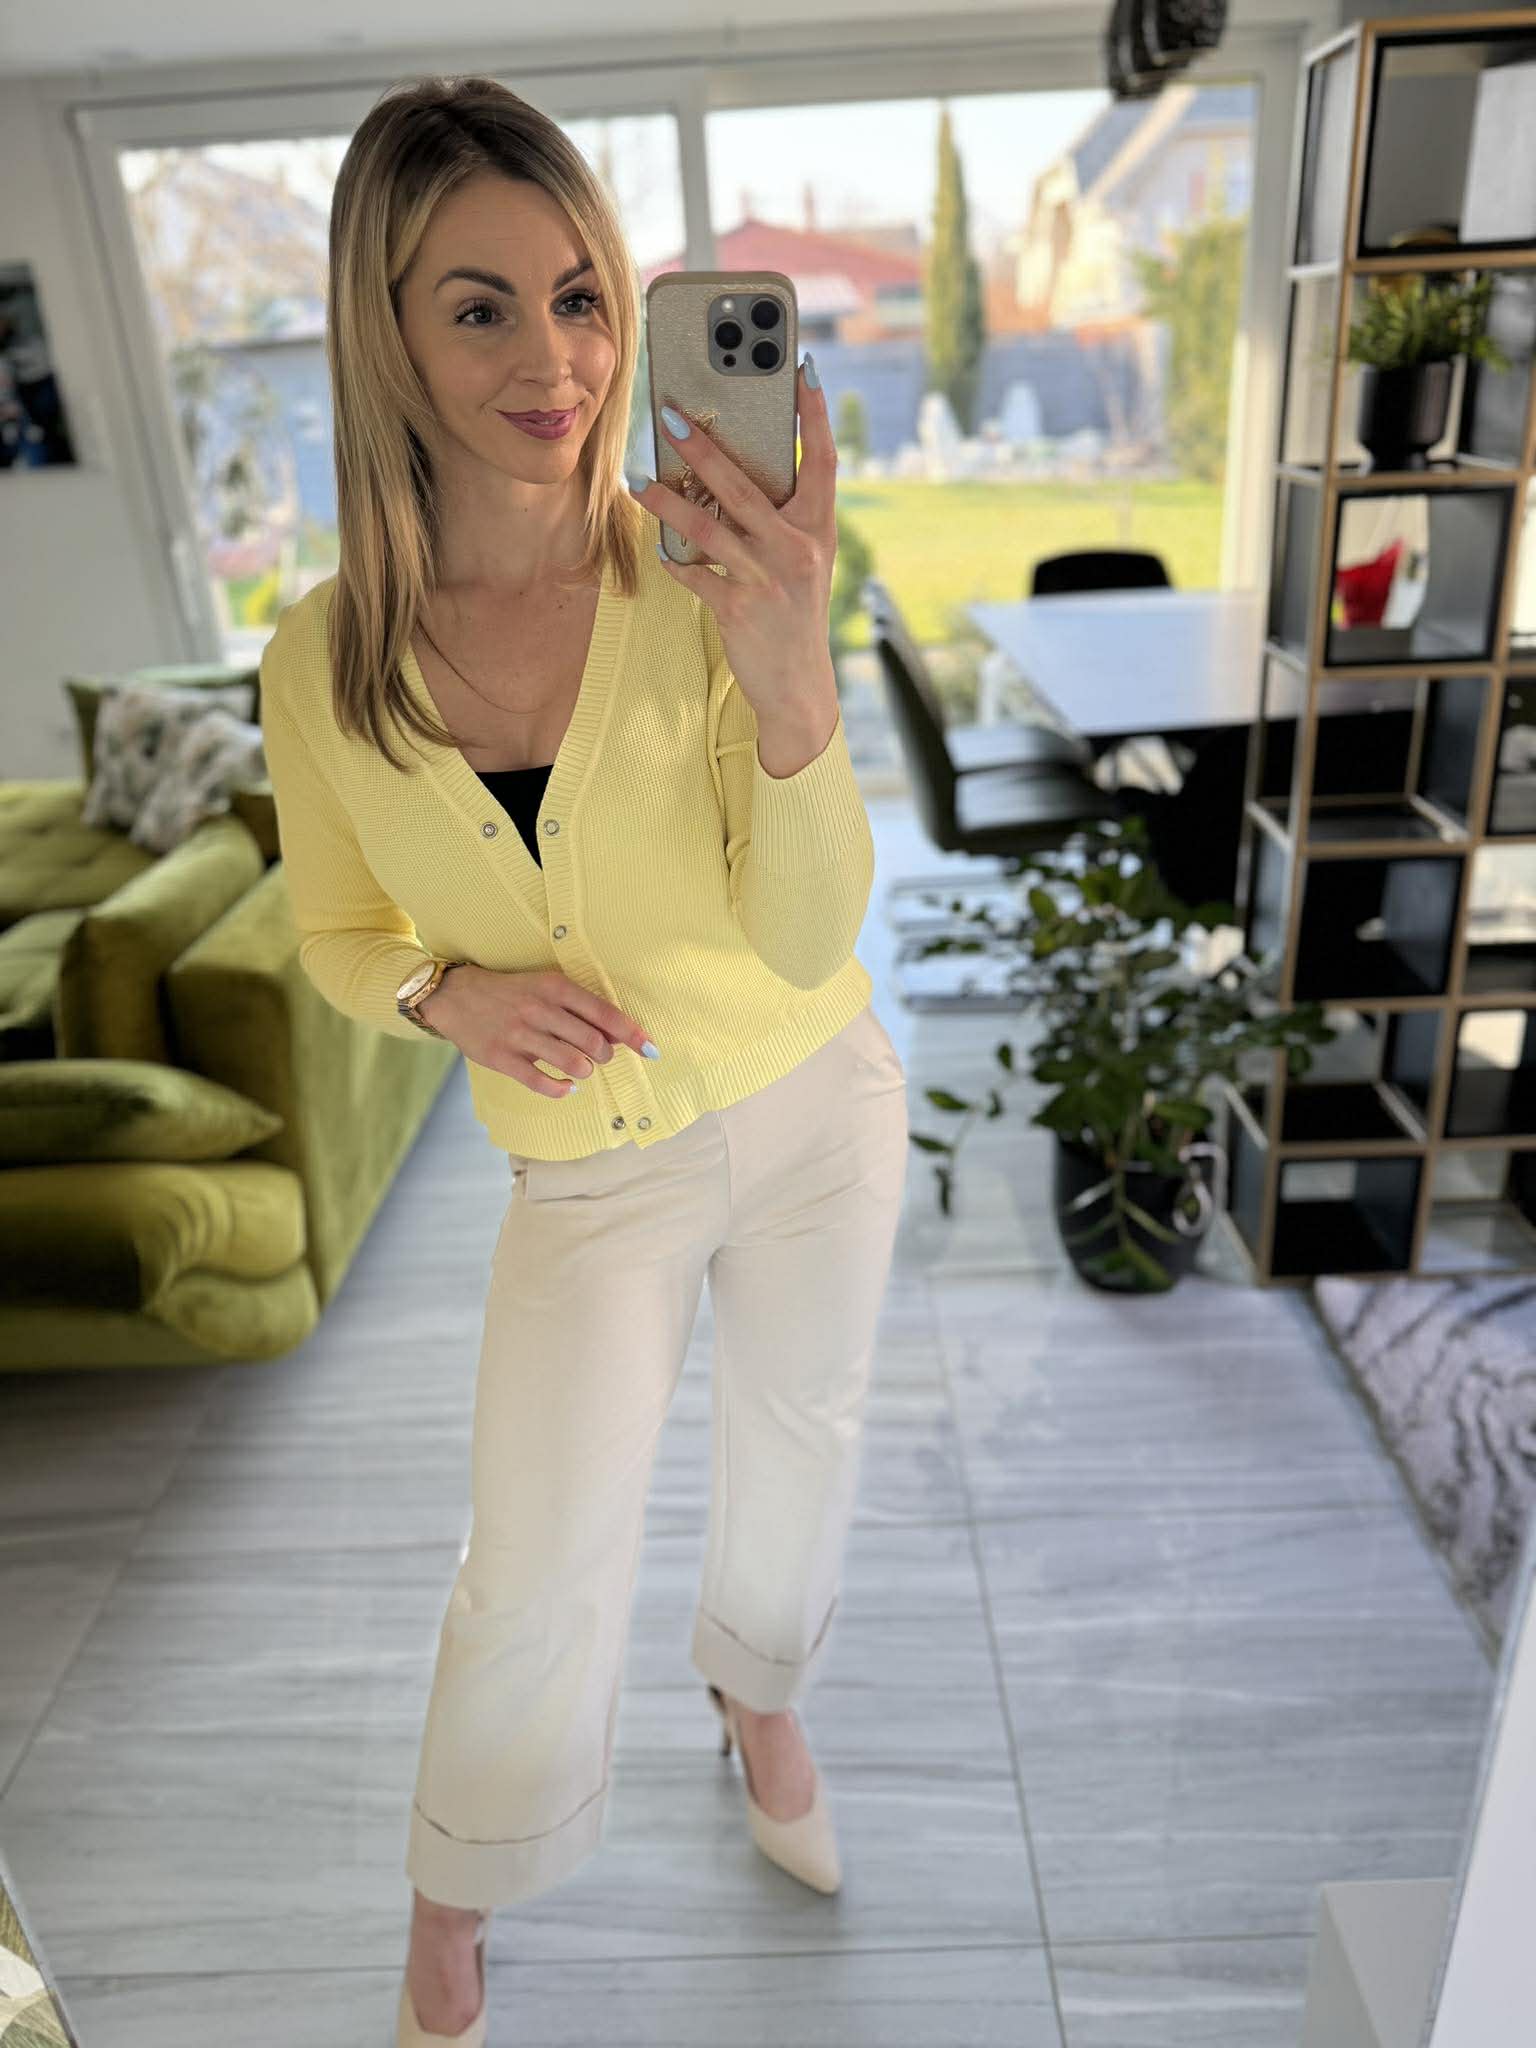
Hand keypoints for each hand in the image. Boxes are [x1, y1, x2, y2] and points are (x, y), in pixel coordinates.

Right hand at [419, 966, 652, 1097]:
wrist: (456, 995)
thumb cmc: (511, 992)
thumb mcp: (545, 987)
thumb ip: (579, 1009)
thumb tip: (617, 1035)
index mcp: (554, 987)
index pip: (604, 1013)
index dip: (632, 1034)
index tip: (652, 1050)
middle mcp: (539, 1009)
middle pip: (592, 1041)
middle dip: (605, 1054)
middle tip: (600, 1055)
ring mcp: (519, 1035)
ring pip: (572, 1062)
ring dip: (585, 1070)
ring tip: (581, 1068)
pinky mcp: (502, 1058)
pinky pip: (540, 1082)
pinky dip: (561, 1089)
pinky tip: (567, 1087)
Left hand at [632, 356, 837, 724]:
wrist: (799, 686)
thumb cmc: (795, 615)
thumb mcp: (805, 561)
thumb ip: (781, 520)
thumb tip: (731, 475)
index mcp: (819, 529)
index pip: (822, 460)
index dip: (814, 415)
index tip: (803, 370)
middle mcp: (796, 548)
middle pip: (745, 486)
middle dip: (704, 450)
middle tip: (671, 417)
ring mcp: (767, 579)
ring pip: (709, 528)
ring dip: (668, 502)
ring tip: (638, 482)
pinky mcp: (738, 609)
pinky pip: (695, 574)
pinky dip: (674, 560)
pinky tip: (659, 549)